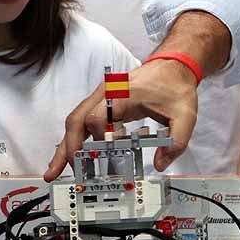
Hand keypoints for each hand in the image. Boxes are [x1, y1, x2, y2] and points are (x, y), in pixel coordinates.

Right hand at [44, 59, 198, 180]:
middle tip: (61, 171)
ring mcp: (101, 99)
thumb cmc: (175, 88)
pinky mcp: (103, 105)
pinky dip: (74, 140)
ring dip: (65, 146)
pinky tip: (70, 156)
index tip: (107, 154)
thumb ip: (177, 141)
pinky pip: (83, 122)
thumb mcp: (185, 116)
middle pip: (77, 120)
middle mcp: (106, 94)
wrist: (174, 68)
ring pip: (75, 122)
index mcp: (123, 94)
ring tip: (54, 169)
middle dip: (68, 147)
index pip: (97, 117)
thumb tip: (161, 163)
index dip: (98, 138)